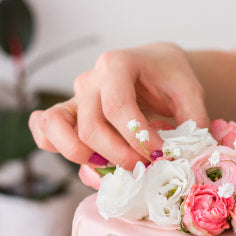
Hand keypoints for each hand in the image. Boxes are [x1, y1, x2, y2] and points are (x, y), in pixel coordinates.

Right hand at [28, 42, 209, 187]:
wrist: (154, 67)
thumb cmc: (169, 78)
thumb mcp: (190, 93)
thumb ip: (192, 122)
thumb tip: (184, 156)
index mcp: (116, 65)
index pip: (117, 106)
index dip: (138, 138)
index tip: (160, 156)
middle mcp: (89, 80)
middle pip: (89, 127)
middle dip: (118, 157)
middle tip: (146, 169)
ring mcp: (74, 98)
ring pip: (55, 129)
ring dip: (85, 159)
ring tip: (116, 169)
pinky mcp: (67, 115)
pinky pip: (43, 130)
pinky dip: (58, 150)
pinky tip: (93, 166)